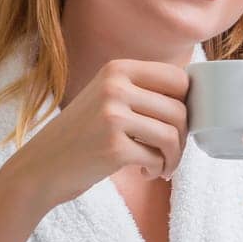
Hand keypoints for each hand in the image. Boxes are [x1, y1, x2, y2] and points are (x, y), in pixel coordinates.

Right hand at [13, 58, 189, 210]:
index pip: (179, 79)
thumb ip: (145, 91)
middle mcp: (115, 87)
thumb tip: (200, 96)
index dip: (188, 104)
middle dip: (183, 138)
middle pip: (180, 110)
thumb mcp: (109, 97)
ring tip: (161, 166)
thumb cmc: (84, 135)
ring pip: (173, 136)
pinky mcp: (113, 147)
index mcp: (118, 68)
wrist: (41, 166)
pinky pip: (157, 158)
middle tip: (170, 153)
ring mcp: (113, 116)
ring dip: (173, 158)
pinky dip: (157, 170)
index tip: (177, 125)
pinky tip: (145, 173)